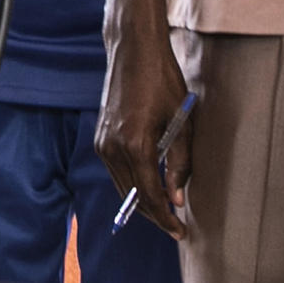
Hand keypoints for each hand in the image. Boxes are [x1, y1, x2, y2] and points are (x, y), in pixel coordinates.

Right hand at [95, 25, 197, 237]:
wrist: (133, 51)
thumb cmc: (163, 80)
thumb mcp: (182, 121)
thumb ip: (180, 162)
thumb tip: (177, 197)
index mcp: (136, 144)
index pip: (150, 195)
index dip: (166, 217)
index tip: (180, 231)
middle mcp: (113, 148)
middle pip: (133, 196)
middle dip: (154, 215)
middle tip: (175, 227)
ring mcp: (102, 144)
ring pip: (122, 186)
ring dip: (142, 201)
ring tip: (165, 209)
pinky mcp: (100, 138)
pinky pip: (116, 172)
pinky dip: (132, 184)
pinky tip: (149, 186)